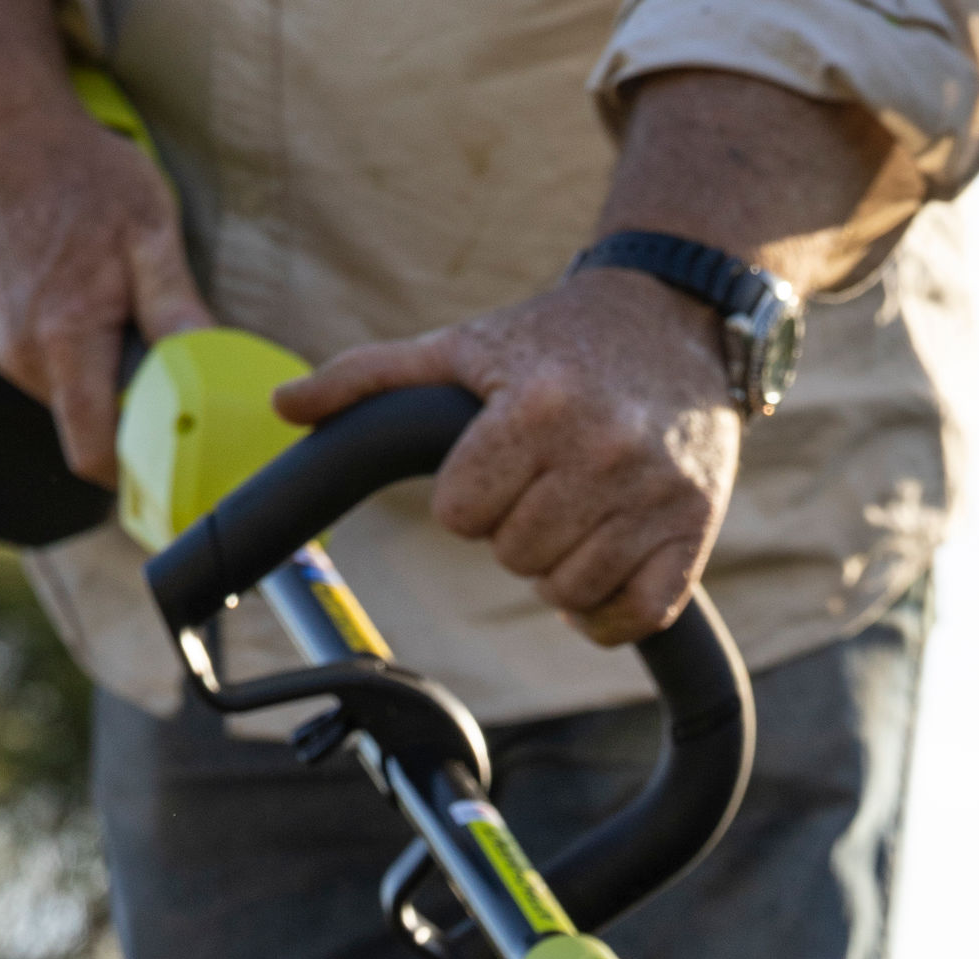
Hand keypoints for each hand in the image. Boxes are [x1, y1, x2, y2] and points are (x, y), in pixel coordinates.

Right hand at [0, 108, 205, 484]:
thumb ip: (175, 309)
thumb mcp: (149, 233)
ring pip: (75, 408)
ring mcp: (10, 351)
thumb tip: (208, 368)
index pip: (95, 454)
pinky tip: (100, 319)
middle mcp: (27, 358)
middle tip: (171, 385)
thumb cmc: (81, 177)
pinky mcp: (6, 340)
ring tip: (129, 331)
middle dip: (134, 422)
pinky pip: (58, 380)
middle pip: (89, 434)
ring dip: (110, 389)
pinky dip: (87, 366)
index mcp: (65, 342)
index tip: (177, 476)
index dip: (137, 477)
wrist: (9, 136)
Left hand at [278, 269, 739, 646]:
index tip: (494, 465)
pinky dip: (606, 612)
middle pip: (512, 556)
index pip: (461, 514)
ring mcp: (653, 495)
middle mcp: (601, 449)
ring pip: (565, 592)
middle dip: (512, 529)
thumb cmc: (556, 338)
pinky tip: (603, 565)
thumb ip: (371, 377)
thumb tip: (284, 408)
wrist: (676, 320)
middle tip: (540, 485)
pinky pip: (630, 618)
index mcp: (536, 403)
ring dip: (557, 568)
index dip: (467, 497)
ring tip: (574, 514)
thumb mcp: (463, 344)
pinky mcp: (693, 532)